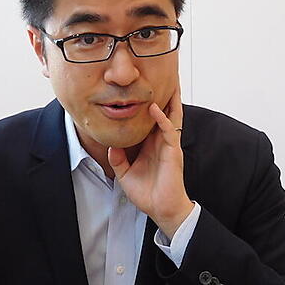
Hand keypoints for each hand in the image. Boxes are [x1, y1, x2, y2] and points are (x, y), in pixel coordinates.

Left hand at [107, 86, 193, 238]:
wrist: (161, 209)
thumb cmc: (147, 193)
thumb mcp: (125, 174)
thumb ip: (118, 160)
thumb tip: (110, 146)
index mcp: (152, 144)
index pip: (151, 120)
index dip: (149, 105)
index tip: (142, 89)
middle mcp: (162, 141)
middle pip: (166, 112)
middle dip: (166, 95)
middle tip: (164, 75)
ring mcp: (169, 145)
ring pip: (172, 116)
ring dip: (171, 100)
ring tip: (170, 82)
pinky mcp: (173, 152)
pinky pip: (169, 131)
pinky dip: (162, 118)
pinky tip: (155, 108)